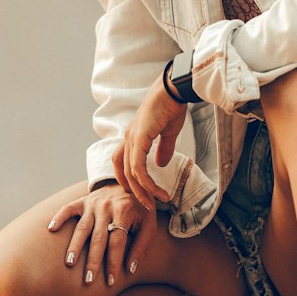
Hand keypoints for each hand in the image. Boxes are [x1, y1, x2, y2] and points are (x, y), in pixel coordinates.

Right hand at [47, 184, 156, 285]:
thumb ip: (141, 246)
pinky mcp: (83, 200)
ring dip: (75, 246)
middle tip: (88, 280)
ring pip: (82, 227)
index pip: (117, 242)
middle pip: (98, 238)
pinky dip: (59, 217)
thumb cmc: (141, 209)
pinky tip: (51, 229)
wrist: (131, 182)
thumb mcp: (149, 224)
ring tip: (69, 263)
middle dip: (93, 260)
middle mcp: (106, 207)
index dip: (114, 262)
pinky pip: (68, 208)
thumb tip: (130, 269)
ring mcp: (93, 203)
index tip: (111, 281)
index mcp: (124, 211)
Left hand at [112, 72, 186, 210]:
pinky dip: (147, 182)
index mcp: (132, 136)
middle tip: (148, 206)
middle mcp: (127, 138)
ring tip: (155, 203)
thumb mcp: (168, 132)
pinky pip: (138, 167)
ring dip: (143, 191)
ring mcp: (131, 138)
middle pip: (123, 172)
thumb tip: (160, 164)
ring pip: (131, 173)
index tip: (142, 193)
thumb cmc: (171, 106)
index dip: (129, 180)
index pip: (122, 163)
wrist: (174, 89)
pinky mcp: (139, 138)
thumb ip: (163, 149)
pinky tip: (157, 190)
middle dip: (135, 192)